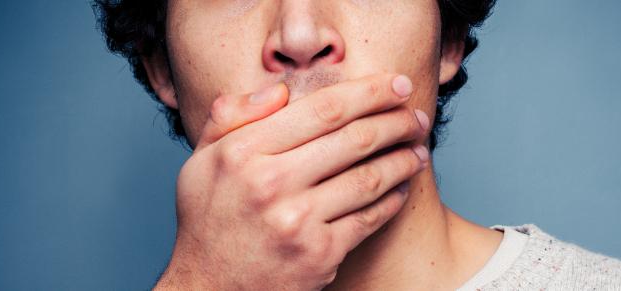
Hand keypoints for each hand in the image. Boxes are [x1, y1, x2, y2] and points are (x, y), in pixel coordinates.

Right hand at [155, 74, 430, 289]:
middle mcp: (270, 183)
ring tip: (418, 149)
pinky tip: (401, 187)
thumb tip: (280, 90)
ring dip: (403, 160)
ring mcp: (297, 221)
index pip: (322, 109)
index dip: (370, 92)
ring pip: (369, 178)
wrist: (207, 288)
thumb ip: (231, 116)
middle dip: (397, 122)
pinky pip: (368, 218)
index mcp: (244, 151)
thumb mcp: (201, 160)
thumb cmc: (208, 220)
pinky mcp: (319, 254)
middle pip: (354, 139)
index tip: (397, 85)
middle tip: (418, 117)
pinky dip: (392, 200)